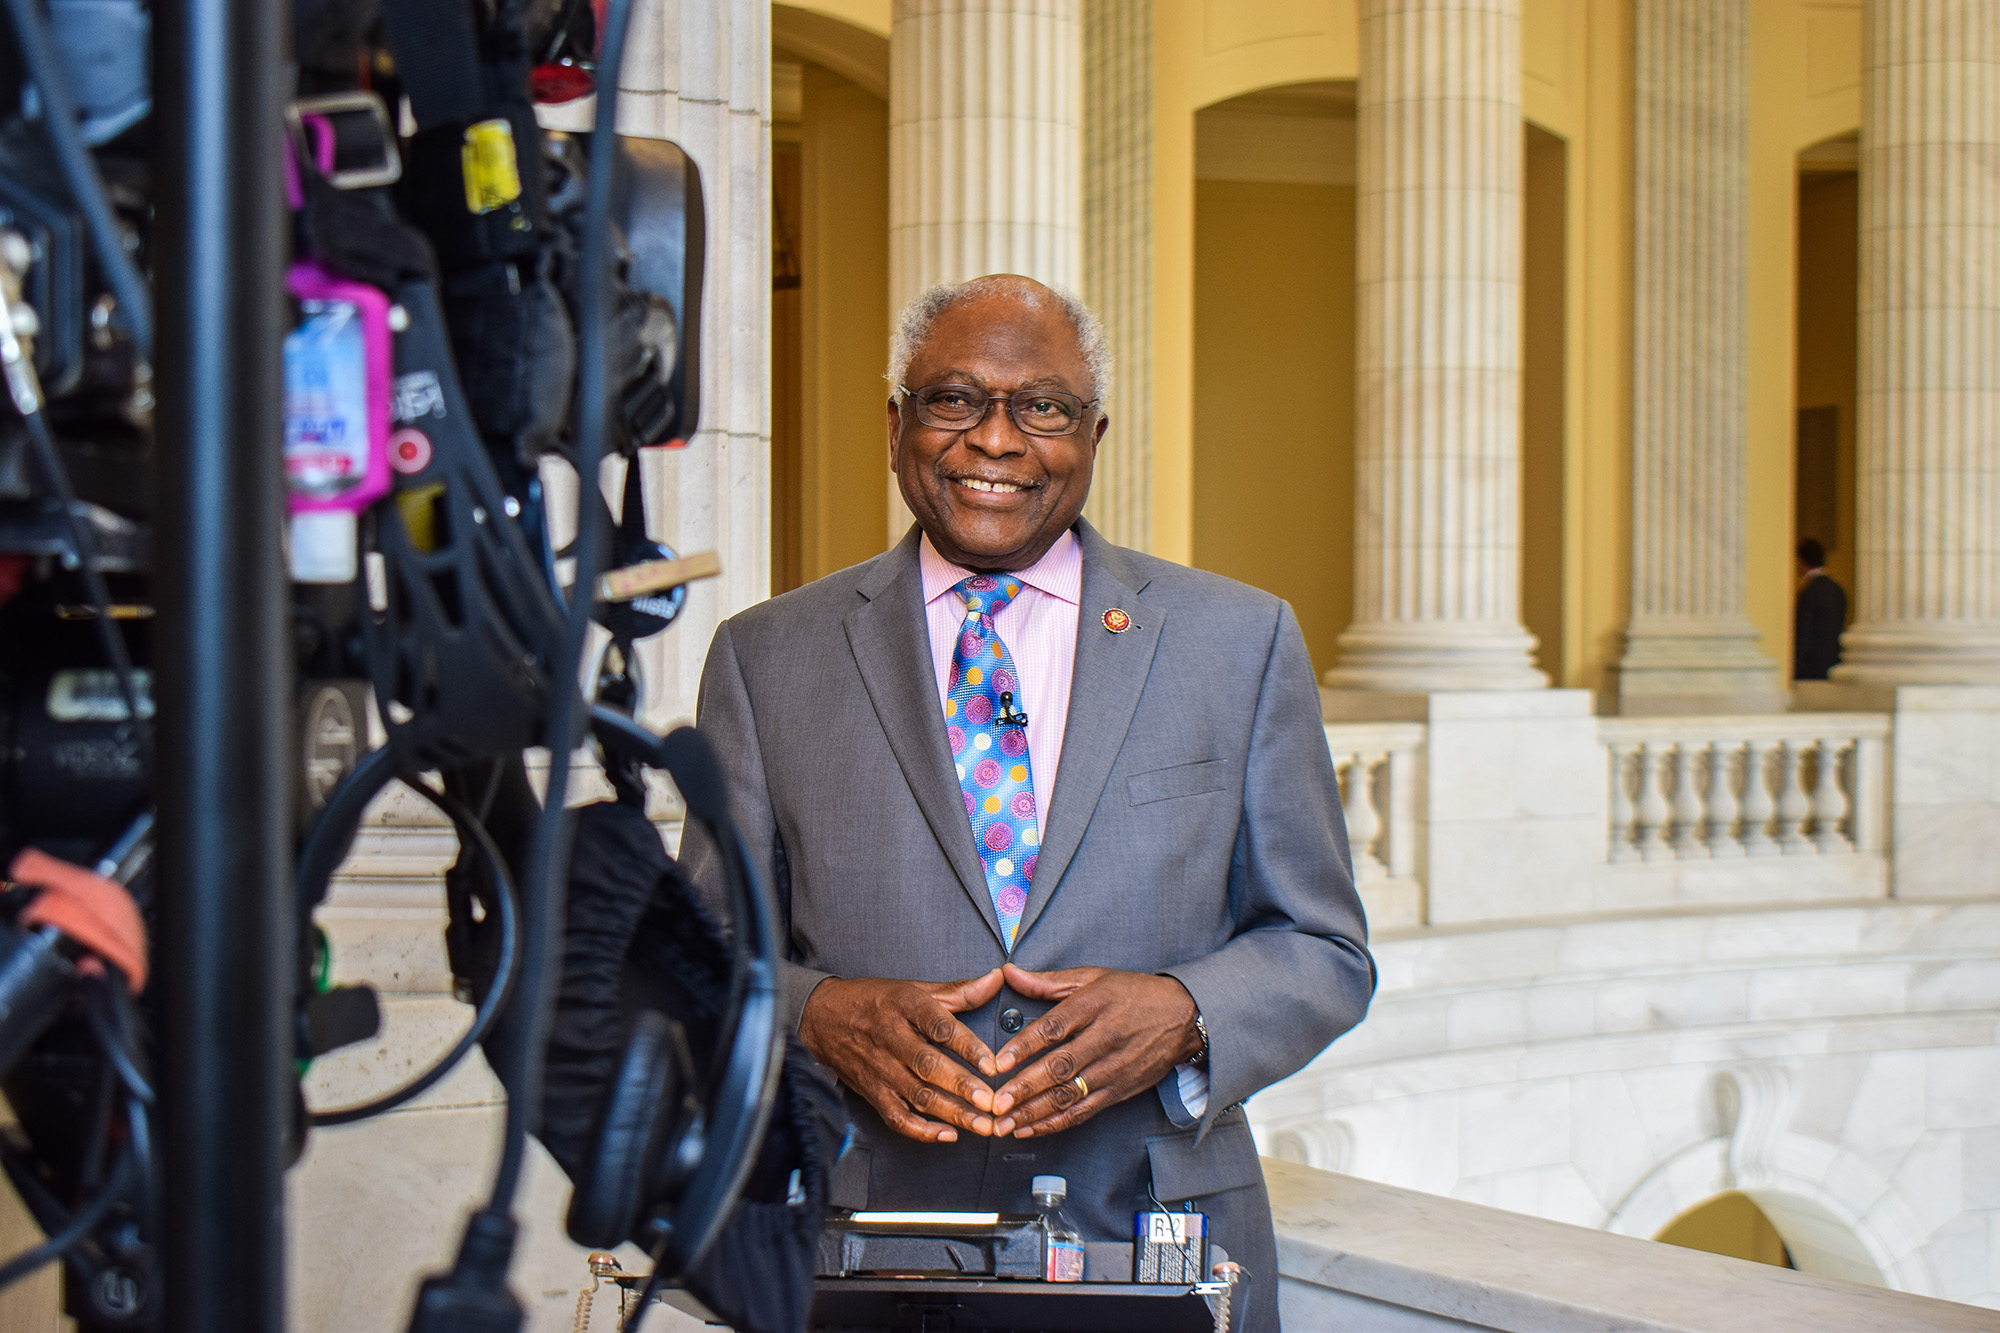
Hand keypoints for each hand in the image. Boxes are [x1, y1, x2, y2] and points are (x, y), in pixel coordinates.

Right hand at [799, 968, 1005, 1142]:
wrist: (821, 1017)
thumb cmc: (872, 1001)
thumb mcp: (914, 988)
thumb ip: (959, 991)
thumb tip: (996, 981)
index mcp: (904, 1006)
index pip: (939, 1027)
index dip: (968, 1046)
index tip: (992, 1064)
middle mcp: (891, 1038)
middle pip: (928, 1066)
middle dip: (961, 1086)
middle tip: (990, 1102)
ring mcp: (880, 1068)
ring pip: (918, 1095)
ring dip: (952, 1113)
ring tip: (982, 1125)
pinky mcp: (872, 1091)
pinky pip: (896, 1117)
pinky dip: (921, 1130)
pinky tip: (947, 1134)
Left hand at [989, 962, 1201, 1138]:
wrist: (1184, 1016)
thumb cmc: (1134, 993)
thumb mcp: (1093, 977)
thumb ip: (1047, 981)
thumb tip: (1008, 973)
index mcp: (1094, 1005)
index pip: (1055, 1028)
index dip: (1025, 1046)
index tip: (1000, 1062)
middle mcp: (1104, 1038)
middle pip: (1060, 1067)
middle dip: (1025, 1088)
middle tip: (996, 1103)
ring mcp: (1113, 1068)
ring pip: (1069, 1095)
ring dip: (1035, 1113)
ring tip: (1005, 1123)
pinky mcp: (1120, 1091)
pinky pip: (1084, 1111)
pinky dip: (1055, 1123)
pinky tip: (1031, 1129)